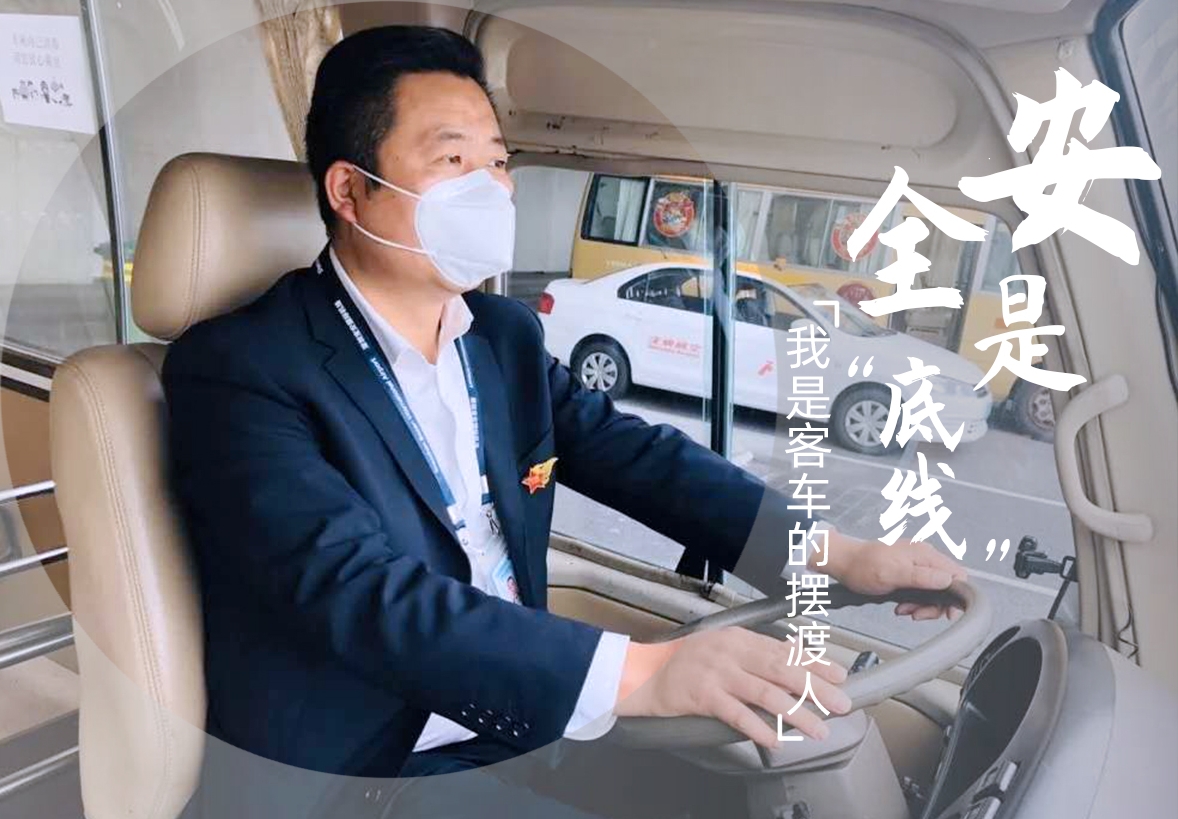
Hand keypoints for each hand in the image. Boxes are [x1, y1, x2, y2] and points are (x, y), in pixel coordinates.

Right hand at [615, 629, 850, 748]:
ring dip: (796, 713)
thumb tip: (795, 659)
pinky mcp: (703, 696)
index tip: (840, 676)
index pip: (786, 651)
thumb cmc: (686, 661)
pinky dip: (759, 728)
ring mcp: (717, 673)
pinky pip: (737, 714)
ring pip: (766, 694)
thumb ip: (755, 652)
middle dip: (816, 689)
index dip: (816, 664)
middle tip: (841, 704)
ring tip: (817, 728)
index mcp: (739, 638)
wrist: (646, 672)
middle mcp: (731, 652)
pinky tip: (776, 740)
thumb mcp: (723, 646)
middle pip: (783, 671)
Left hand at [816, 530, 967, 620]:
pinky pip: (920, 593)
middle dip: (934, 605)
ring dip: (921, 606)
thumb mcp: (893, 574)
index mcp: (925, 555)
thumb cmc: (863, 565)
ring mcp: (916, 567)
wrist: (843, 563)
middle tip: (917, 613)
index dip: (957, 595)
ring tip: (904, 609)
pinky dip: (913, 603)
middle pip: (947, 587)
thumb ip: (921, 577)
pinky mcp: (908, 575)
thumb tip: (948, 580)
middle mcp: (924, 559)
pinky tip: (900, 606)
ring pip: (933, 592)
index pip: (957, 574)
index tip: (947, 613)